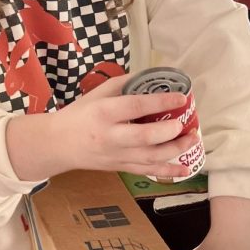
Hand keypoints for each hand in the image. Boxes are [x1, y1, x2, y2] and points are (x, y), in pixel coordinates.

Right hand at [54, 75, 198, 178]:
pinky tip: (185, 169)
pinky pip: (146, 172)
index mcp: (104, 113)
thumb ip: (124, 84)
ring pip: (149, 158)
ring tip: (193, 139)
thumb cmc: (80, 114)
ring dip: (175, 150)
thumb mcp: (97, 93)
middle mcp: (111, 137)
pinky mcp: (119, 168)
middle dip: (168, 131)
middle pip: (144, 137)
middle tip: (184, 123)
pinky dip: (167, 172)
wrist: (57, 144)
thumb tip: (152, 76)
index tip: (181, 97)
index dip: (160, 102)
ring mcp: (116, 156)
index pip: (135, 106)